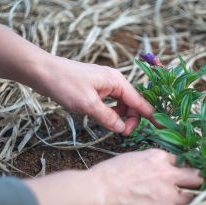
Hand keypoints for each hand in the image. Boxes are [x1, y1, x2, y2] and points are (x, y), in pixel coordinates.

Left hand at [0, 19, 154, 135]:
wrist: (44, 71)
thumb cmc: (65, 84)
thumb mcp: (88, 104)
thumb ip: (107, 117)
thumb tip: (122, 129)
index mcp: (117, 82)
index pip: (139, 101)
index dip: (150, 115)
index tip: (161, 127)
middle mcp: (115, 81)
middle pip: (132, 103)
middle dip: (131, 119)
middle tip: (122, 133)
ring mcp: (106, 84)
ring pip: (122, 103)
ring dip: (121, 116)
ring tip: (113, 126)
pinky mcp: (98, 88)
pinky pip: (112, 102)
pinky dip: (112, 111)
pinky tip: (106, 118)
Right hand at [89, 149, 202, 204]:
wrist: (99, 191)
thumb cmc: (110, 174)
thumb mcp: (133, 158)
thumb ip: (151, 163)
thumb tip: (158, 169)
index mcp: (158, 157)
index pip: (181, 160)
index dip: (181, 167)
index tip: (182, 173)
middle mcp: (167, 173)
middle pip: (195, 176)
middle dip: (195, 180)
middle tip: (192, 186)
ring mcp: (168, 193)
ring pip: (192, 197)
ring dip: (187, 199)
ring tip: (180, 203)